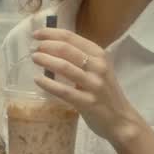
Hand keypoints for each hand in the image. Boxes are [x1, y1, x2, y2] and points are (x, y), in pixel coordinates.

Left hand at [30, 28, 144, 146]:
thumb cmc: (105, 92)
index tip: (36, 34)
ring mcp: (94, 84)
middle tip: (33, 48)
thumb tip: (53, 46)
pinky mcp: (88, 102)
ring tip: (34, 58)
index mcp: (99, 54)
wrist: (121, 119)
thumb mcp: (98, 69)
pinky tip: (38, 80)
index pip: (71, 37)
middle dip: (46, 46)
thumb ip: (81, 58)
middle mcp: (98, 66)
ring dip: (46, 60)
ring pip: (64, 67)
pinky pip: (64, 91)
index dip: (51, 33)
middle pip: (66, 49)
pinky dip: (49, 84)